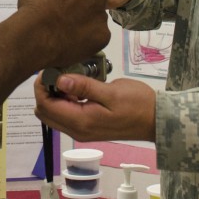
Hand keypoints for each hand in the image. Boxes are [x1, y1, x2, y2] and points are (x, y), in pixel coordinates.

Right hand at [17, 0, 108, 69]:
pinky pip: (97, 35)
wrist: (36, 34)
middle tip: (69, 8)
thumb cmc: (35, 2)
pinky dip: (88, 36)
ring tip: (68, 25)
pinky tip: (72, 38)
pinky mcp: (103, 36)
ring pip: (98, 16)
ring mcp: (103, 16)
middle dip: (86, 0)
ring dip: (87, 19)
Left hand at [33, 74, 155, 142]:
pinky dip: (64, 100)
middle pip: (45, 112)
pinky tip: (77, 87)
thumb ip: (84, 86)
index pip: (46, 106)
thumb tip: (59, 80)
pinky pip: (65, 114)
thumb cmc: (137, 104)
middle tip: (58, 71)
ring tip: (68, 77)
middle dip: (45, 91)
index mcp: (81, 122)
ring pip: (53, 114)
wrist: (156, 120)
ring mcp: (81, 130)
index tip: (50, 68)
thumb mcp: (111, 92)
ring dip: (54, 95)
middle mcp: (77, 130)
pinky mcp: (87, 127)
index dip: (41, 87)